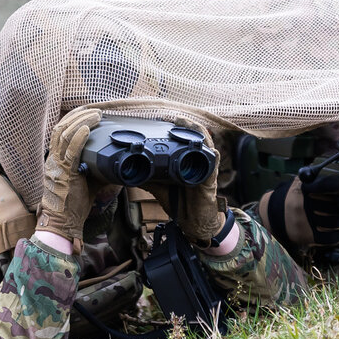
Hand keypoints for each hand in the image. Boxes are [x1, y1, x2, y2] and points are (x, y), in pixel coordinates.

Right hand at [36, 108, 103, 250]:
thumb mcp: (86, 181)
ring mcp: (56, 165)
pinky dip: (79, 138)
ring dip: (82, 122)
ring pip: (65, 135)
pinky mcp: (64, 174)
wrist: (63, 222)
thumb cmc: (74, 204)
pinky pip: (70, 151)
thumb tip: (116, 163)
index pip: (61, 132)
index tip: (87, 111)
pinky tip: (87, 129)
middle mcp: (53, 159)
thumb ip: (96, 169)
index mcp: (55, 159)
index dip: (73, 118)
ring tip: (96, 115)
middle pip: (62, 128)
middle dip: (78, 115)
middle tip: (95, 109)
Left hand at [141, 118, 224, 243]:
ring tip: (184, 122)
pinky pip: (212, 162)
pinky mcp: (210, 179)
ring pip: (204, 144)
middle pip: (192, 137)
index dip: (173, 126)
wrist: (193, 223)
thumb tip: (126, 173)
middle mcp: (195, 161)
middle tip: (171, 115)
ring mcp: (204, 168)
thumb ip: (146, 178)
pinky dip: (211, 153)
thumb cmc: (179, 203)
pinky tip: (207, 144)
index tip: (160, 117)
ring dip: (195, 131)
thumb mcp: (159, 188)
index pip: (180, 139)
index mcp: (183, 160)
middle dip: (184, 124)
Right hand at [259, 175, 338, 246]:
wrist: (274, 214)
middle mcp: (303, 205)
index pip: (330, 184)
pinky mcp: (306, 236)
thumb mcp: (301, 182)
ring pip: (336, 222)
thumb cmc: (295, 196)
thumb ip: (319, 180)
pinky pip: (330, 238)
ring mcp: (305, 222)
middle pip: (337, 205)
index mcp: (303, 188)